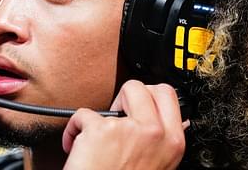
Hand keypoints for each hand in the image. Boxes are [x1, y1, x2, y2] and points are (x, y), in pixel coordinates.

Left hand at [61, 80, 187, 169]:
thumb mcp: (156, 164)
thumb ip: (159, 141)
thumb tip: (164, 120)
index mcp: (172, 142)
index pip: (168, 95)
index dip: (149, 96)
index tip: (136, 106)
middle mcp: (154, 133)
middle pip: (143, 86)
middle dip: (126, 96)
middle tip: (117, 116)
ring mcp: (128, 129)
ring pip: (113, 96)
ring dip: (99, 115)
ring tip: (95, 137)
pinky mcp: (101, 129)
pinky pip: (83, 114)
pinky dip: (74, 130)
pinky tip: (78, 147)